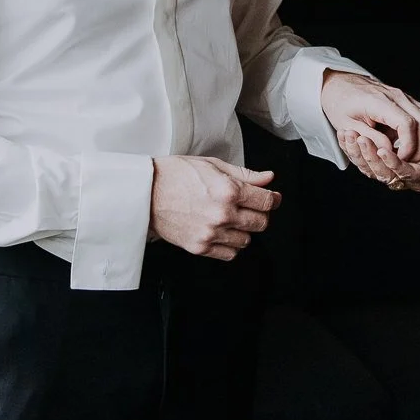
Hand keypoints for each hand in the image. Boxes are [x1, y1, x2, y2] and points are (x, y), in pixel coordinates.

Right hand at [150, 155, 280, 260]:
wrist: (146, 192)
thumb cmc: (176, 174)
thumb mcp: (213, 165)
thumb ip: (244, 174)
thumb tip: (268, 178)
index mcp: (228, 191)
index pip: (266, 202)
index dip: (272, 199)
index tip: (271, 198)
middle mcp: (223, 214)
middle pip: (261, 222)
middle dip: (260, 214)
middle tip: (251, 207)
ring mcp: (211, 233)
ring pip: (247, 240)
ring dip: (245, 230)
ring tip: (232, 218)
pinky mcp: (200, 247)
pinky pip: (229, 254)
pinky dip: (231, 245)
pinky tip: (223, 232)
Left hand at [321, 71, 419, 161]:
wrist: (340, 84)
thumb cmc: (340, 104)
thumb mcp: (347, 125)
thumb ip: (370, 139)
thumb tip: (390, 151)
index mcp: (380, 102)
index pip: (408, 124)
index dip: (409, 146)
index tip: (401, 160)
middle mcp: (397, 96)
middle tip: (412, 162)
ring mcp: (404, 96)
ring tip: (414, 155)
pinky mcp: (407, 100)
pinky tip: (415, 145)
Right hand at [339, 112, 419, 190]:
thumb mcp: (408, 123)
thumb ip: (389, 128)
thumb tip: (365, 124)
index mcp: (399, 166)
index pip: (370, 163)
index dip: (355, 150)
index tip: (342, 132)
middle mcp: (407, 177)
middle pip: (374, 171)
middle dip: (357, 152)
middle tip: (346, 135)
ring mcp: (418, 179)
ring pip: (387, 173)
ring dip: (371, 157)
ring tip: (360, 140)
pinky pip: (408, 172)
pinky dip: (393, 161)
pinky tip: (382, 150)